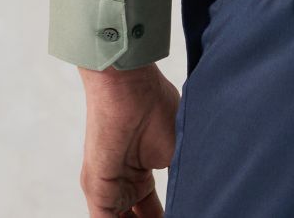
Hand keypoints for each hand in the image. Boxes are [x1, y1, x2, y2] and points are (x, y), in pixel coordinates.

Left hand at [76, 62, 180, 216]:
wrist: (130, 88)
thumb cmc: (156, 107)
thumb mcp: (176, 153)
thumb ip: (178, 182)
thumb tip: (194, 200)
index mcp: (142, 172)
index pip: (150, 210)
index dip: (165, 217)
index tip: (185, 216)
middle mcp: (125, 183)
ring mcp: (111, 188)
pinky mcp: (99, 191)